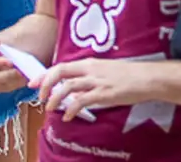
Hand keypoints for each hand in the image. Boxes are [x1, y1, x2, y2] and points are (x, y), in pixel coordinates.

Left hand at [37, 58, 156, 121]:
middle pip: (60, 72)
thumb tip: (73, 90)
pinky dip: (71, 109)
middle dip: (45, 84)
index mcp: (89, 63)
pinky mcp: (104, 94)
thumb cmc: (128, 75)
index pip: (61, 66)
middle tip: (39, 96)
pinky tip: (68, 117)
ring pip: (68, 87)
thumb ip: (88, 79)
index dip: (45, 74)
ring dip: (55, 98)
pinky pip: (82, 101)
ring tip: (49, 108)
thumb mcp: (105, 71)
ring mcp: (96, 81)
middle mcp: (90, 70)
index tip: (33, 83)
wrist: (147, 78)